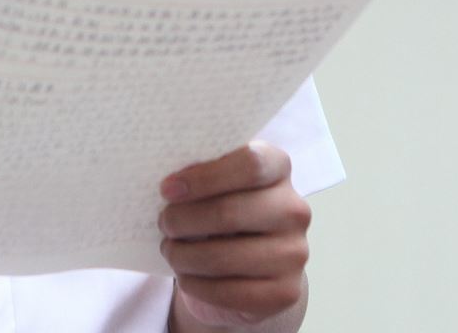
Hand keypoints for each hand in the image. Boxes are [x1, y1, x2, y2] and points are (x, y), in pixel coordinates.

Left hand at [158, 142, 309, 328]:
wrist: (251, 259)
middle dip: (184, 220)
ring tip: (169, 249)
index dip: (204, 177)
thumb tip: (169, 185)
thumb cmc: (224, 205)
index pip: (249, 164)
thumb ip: (200, 171)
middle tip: (163, 222)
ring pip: (226, 257)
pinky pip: (232, 293)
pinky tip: (185, 275)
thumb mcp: (216, 180)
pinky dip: (197, 285)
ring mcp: (294, 253)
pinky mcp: (285, 292)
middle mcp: (294, 209)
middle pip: (230, 212)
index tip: (167, 189)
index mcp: (277, 167)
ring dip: (185, 255)